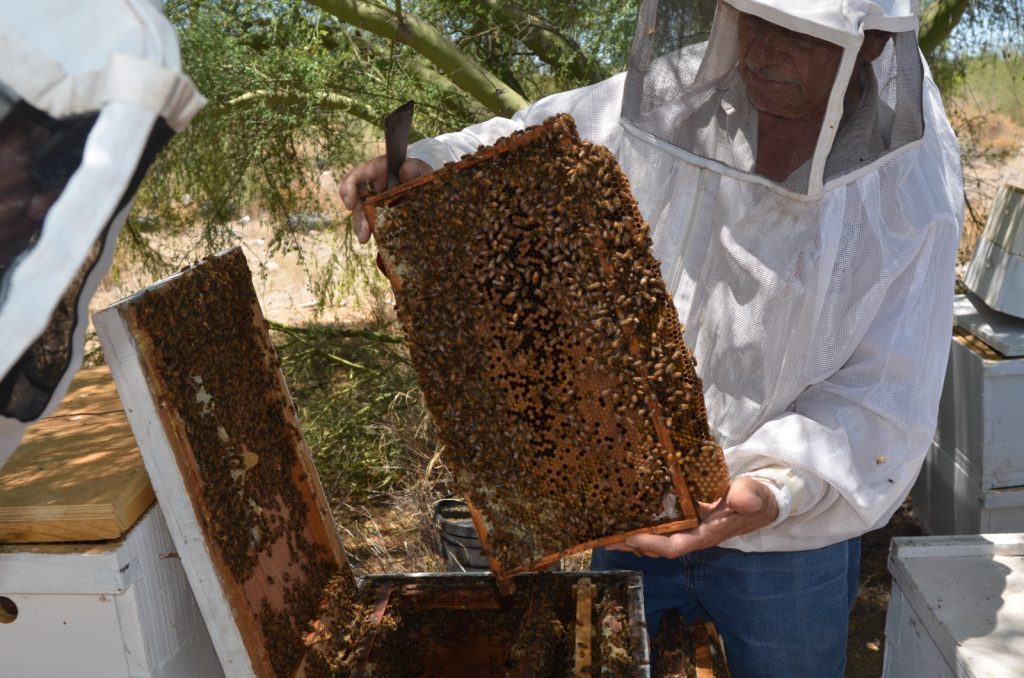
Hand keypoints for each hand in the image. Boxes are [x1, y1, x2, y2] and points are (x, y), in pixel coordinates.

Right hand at [338, 156, 431, 242]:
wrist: (425, 187)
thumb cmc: (419, 174)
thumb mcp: (421, 169)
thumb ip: (416, 168)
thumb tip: (405, 169)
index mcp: (376, 170)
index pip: (356, 176)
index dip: (348, 188)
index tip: (350, 205)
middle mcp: (371, 186)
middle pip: (356, 199)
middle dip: (357, 216)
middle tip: (363, 233)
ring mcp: (374, 200)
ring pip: (361, 213)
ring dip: (360, 226)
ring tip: (364, 239)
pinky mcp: (379, 213)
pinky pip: (370, 222)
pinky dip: (370, 230)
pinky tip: (373, 240)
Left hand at [606, 477, 778, 558]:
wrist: (763, 501)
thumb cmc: (756, 498)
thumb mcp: (754, 495)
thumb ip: (747, 497)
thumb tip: (738, 499)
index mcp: (707, 534)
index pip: (675, 546)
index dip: (652, 544)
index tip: (630, 538)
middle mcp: (694, 535)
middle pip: (659, 547)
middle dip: (633, 545)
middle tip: (605, 540)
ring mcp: (690, 529)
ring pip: (657, 539)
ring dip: (633, 539)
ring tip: (607, 534)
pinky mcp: (687, 519)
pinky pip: (662, 527)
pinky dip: (644, 525)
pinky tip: (627, 519)